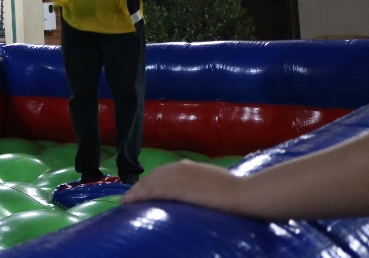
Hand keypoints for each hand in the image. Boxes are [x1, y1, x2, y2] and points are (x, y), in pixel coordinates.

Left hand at [120, 160, 242, 210]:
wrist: (243, 193)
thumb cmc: (235, 189)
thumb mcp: (214, 179)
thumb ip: (201, 180)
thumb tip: (198, 188)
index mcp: (187, 166)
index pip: (161, 172)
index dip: (149, 181)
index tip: (141, 190)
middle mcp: (179, 168)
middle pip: (151, 177)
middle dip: (139, 187)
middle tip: (128, 198)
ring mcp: (178, 178)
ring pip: (148, 184)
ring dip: (135, 192)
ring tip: (125, 202)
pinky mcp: (178, 189)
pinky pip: (153, 192)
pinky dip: (139, 196)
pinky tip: (130, 202)